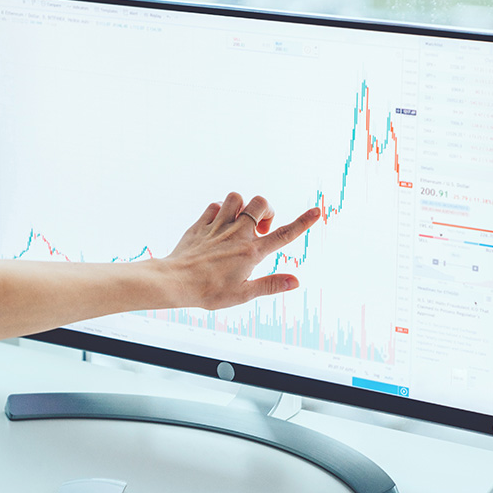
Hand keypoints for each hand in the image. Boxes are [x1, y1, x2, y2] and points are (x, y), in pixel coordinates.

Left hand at [158, 191, 320, 309]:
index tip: (317, 211)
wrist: (175, 281)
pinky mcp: (201, 224)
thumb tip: (295, 282)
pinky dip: (220, 210)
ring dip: (242, 206)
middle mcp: (237, 234)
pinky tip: (219, 224)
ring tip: (239, 223)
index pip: (283, 235)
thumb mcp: (243, 294)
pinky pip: (214, 206)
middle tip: (260, 228)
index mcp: (251, 252)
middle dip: (266, 209)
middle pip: (261, 203)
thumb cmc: (209, 292)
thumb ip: (270, 285)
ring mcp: (218, 227)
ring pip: (236, 198)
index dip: (303, 223)